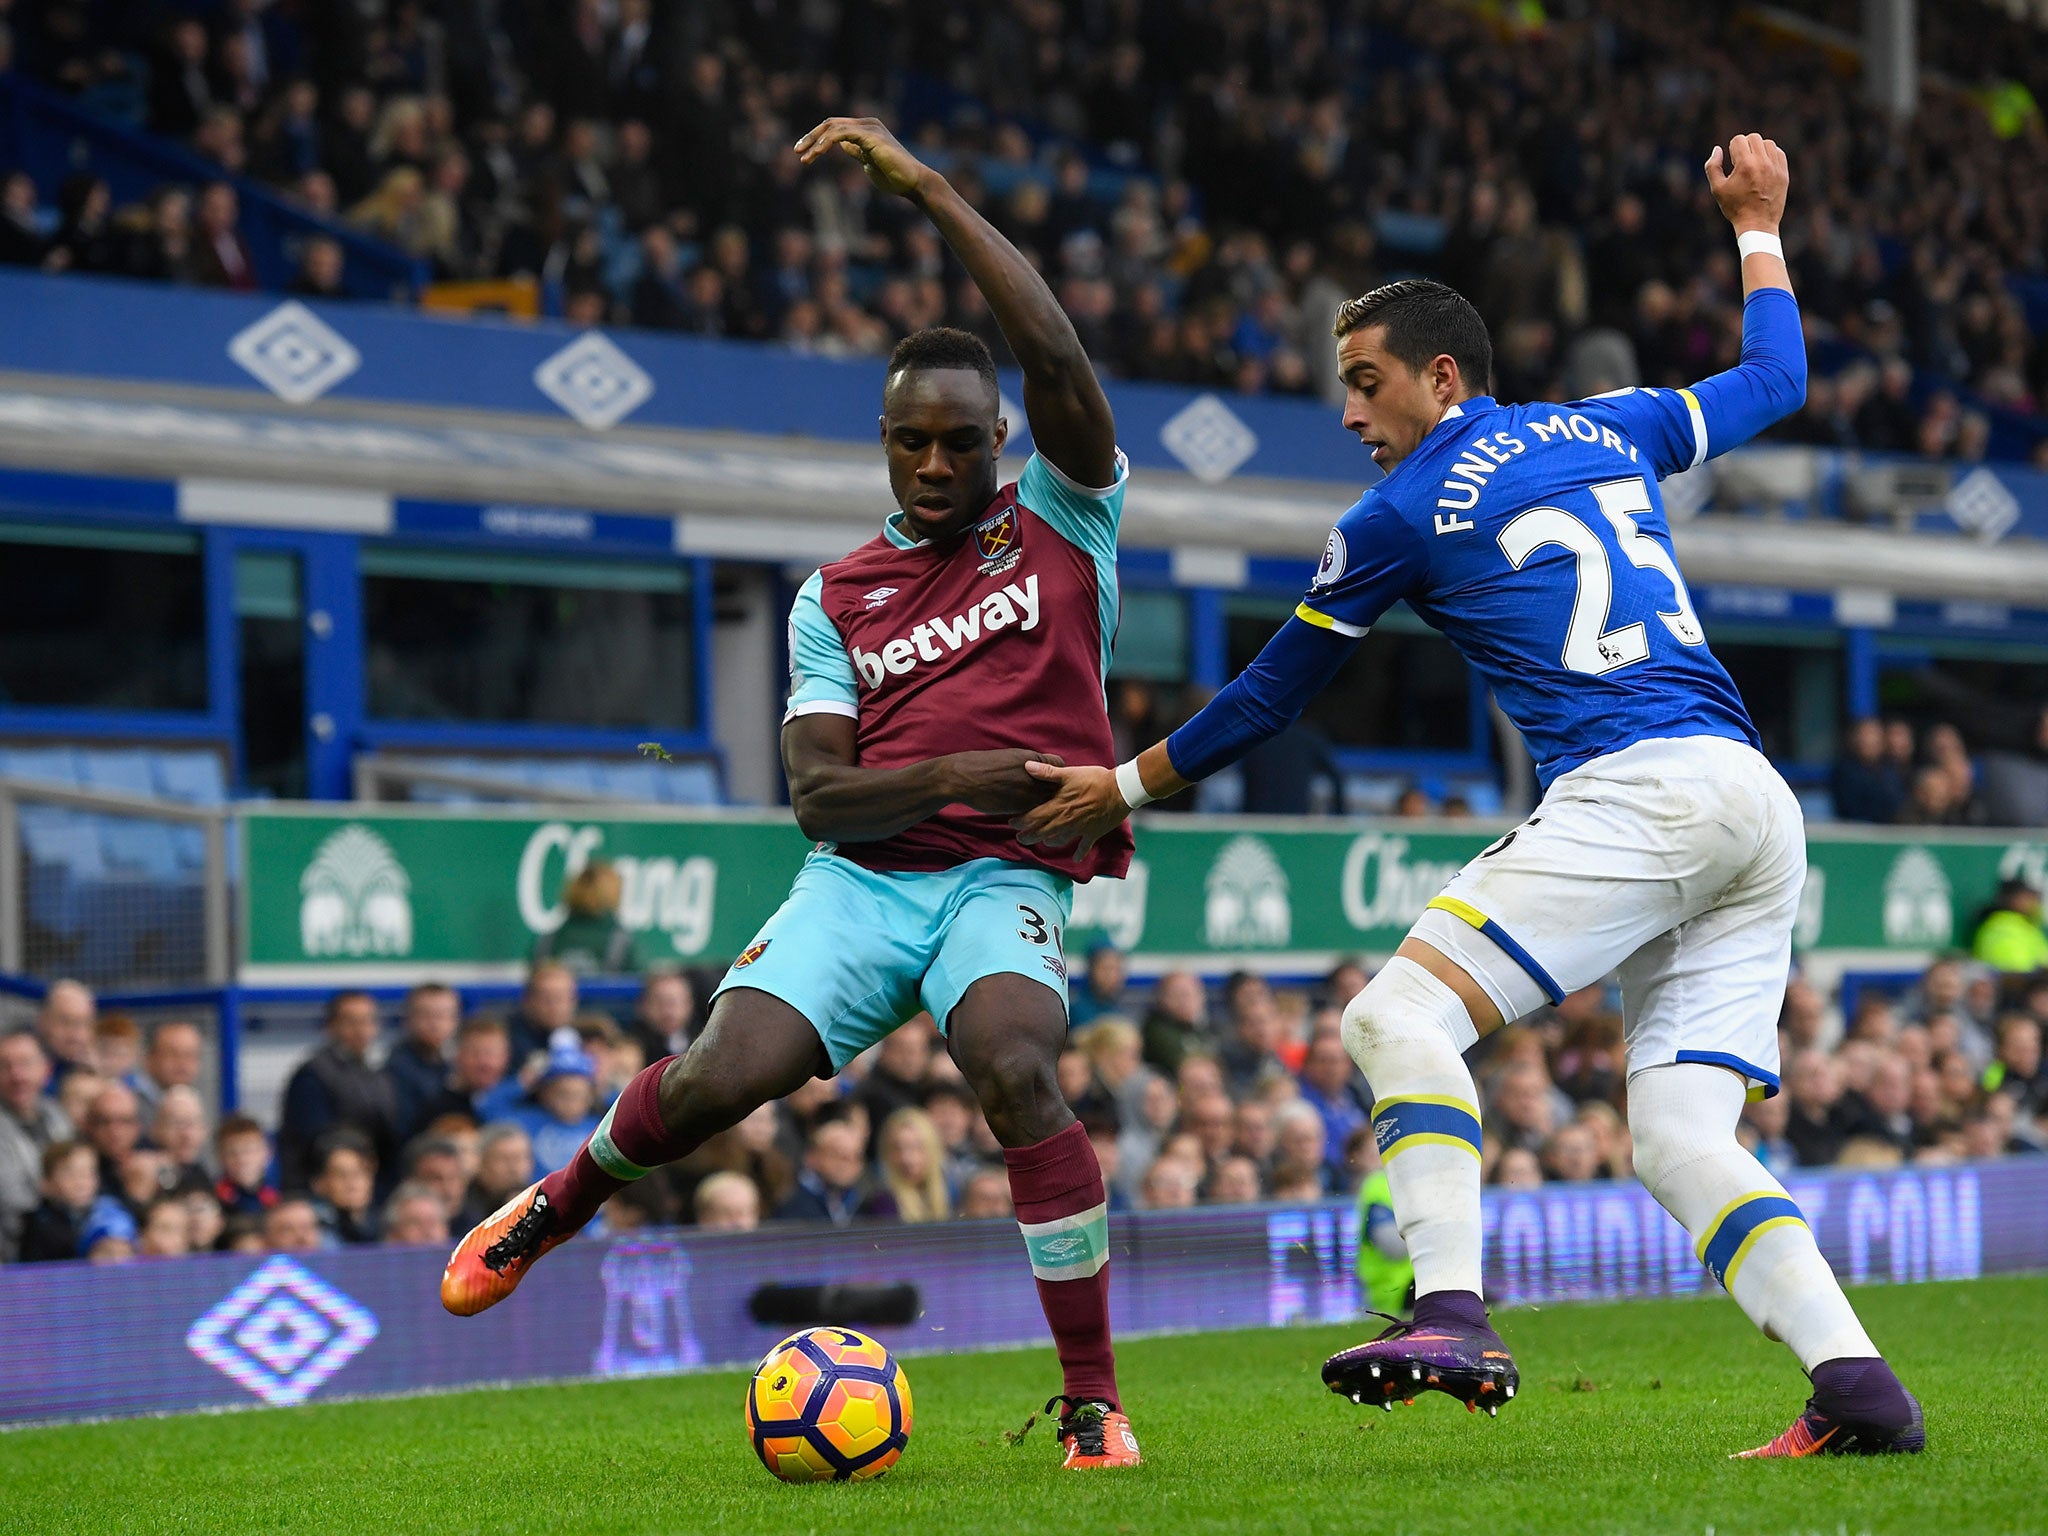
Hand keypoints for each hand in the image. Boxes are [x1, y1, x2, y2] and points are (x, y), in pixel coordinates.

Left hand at [795, 117, 933, 200]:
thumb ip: (856, 152)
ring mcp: (869, 128)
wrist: (913, 183)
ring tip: (803, 158)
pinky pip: (841, 133)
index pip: (835, 127)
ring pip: (832, 127)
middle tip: (796, 152)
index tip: (802, 153)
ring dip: (814, 141)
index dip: (816, 138)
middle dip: (810, 137)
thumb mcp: (868, 162)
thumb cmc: (894, 177)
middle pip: (830, 124)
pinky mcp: (870, 136)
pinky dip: (825, 142)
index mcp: (866, 129)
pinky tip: (816, 153)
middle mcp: (867, 124)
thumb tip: (843, 146)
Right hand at [944, 750, 1065, 815]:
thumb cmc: (984, 766)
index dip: (1058, 773)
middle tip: (1055, 799)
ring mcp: (1029, 792)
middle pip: (1060, 785)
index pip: (1060, 764)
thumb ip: (1028, 765)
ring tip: (1048, 813)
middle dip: (1058, 792)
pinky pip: (1038, 814)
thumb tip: (1038, 770)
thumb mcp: (1011, 757)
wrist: (965, 777)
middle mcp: (1036, 775)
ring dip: (1050, 807)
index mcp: (1033, 759)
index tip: (1053, 780)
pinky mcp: (1021, 807)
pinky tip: (1034, 819)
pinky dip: (1039, 818)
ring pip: (1051, 802)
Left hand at [1009, 762, 1127, 855]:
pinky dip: (1080, 853)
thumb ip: (1047, 773)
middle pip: (1042, 833)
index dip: (1020, 822)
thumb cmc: (1094, 779)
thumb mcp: (1070, 773)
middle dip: (1028, 837)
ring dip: (1049, 843)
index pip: (1033, 817)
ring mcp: (1079, 829)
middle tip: (1020, 839)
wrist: (1120, 790)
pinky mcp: (1093, 833)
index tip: (1012, 823)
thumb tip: (1027, 766)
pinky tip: (1076, 858)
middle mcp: (1066, 820)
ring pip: (1059, 841)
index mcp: (1058, 806)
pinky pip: (1084, 847)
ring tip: (1043, 843)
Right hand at [1706, 133, 1787, 233]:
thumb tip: (1717, 149)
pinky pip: (1778, 152)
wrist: (1758, 224)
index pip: (1739, 140)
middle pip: (1754, 138)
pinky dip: (1770, 155)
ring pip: (1768, 143)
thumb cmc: (1735, 207)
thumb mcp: (1717, 189)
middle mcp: (1762, 163)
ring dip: (1758, 149)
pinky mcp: (1783, 173)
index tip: (1732, 161)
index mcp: (1745, 165)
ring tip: (1753, 163)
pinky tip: (1763, 167)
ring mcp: (1775, 167)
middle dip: (1745, 146)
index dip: (1732, 148)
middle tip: (1741, 161)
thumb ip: (1713, 166)